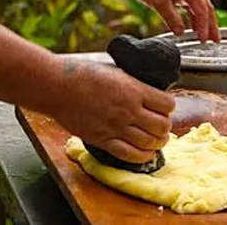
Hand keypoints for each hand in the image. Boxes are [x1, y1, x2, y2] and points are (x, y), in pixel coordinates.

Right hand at [52, 58, 175, 163]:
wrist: (58, 86)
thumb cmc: (83, 74)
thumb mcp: (116, 71)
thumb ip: (133, 84)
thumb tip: (147, 91)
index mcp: (134, 89)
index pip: (167, 104)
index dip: (168, 107)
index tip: (165, 108)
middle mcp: (129, 110)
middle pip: (162, 126)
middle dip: (166, 127)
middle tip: (162, 125)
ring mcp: (116, 127)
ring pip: (150, 142)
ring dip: (158, 143)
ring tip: (157, 140)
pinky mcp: (103, 140)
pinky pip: (130, 155)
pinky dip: (142, 156)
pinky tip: (145, 153)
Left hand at [126, 0, 220, 42]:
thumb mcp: (159, 3)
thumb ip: (171, 19)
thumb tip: (180, 33)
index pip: (202, 10)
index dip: (204, 27)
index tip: (204, 40)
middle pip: (206, 9)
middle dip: (212, 25)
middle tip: (216, 40)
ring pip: (199, 8)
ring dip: (203, 22)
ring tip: (206, 37)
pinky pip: (191, 7)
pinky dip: (193, 18)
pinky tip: (193, 27)